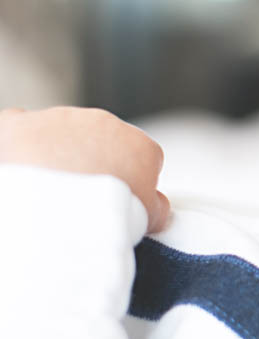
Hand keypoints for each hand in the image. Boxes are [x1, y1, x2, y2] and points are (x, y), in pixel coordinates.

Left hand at [0, 107, 171, 231]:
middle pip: (100, 141)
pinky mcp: (20, 123)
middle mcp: (103, 123)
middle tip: (80, 196)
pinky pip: (20, 129)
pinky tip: (20, 171)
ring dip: (56, 155)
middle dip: (91, 162)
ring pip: (60, 134)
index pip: (143, 156)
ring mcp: (60, 120)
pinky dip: (18, 146)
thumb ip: (158, 206)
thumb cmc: (104, 214)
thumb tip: (159, 206)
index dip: (130, 178)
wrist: (53, 209)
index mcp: (139, 144)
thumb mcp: (147, 219)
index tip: (118, 198)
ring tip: (48, 190)